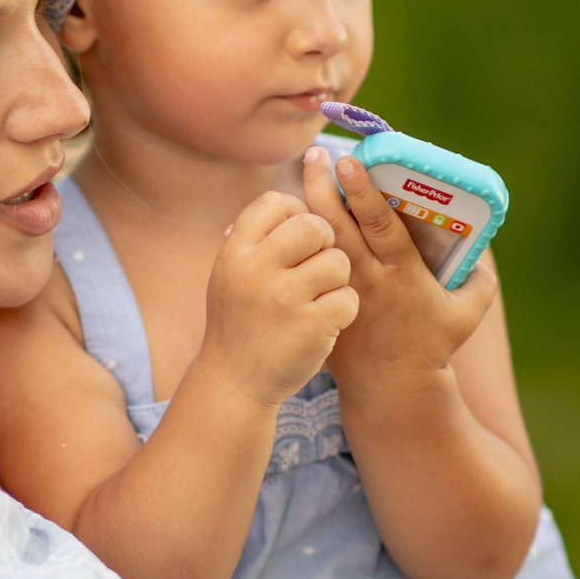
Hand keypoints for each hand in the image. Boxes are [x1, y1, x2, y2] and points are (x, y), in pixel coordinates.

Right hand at [192, 191, 357, 407]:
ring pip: (337, 262)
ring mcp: (284, 298)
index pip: (276, 202)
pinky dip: (343, 310)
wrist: (234, 383)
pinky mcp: (311, 327)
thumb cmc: (241, 321)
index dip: (296, 213)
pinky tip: (325, 322)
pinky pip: (348, 298)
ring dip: (336, 280)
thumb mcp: (231, 273)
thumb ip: (258, 238)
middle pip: (313, 225)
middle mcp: (256, 269)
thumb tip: (297, 195)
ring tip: (318, 298)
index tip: (298, 238)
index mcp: (235, 252)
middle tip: (317, 265)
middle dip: (325, 242)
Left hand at [299, 147, 498, 382]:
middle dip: (323, 186)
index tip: (348, 160)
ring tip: (300, 175)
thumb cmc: (432, 347)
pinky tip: (278, 220)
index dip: (363, 190)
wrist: (392, 389)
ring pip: (317, 242)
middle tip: (313, 155)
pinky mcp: (322, 303)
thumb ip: (481, 280)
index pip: (380, 224)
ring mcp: (340, 291)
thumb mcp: (467, 314)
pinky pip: (302, 267)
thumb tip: (482, 250)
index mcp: (403, 274)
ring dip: (305, 207)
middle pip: (339, 225)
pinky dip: (289, 245)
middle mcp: (368, 279)